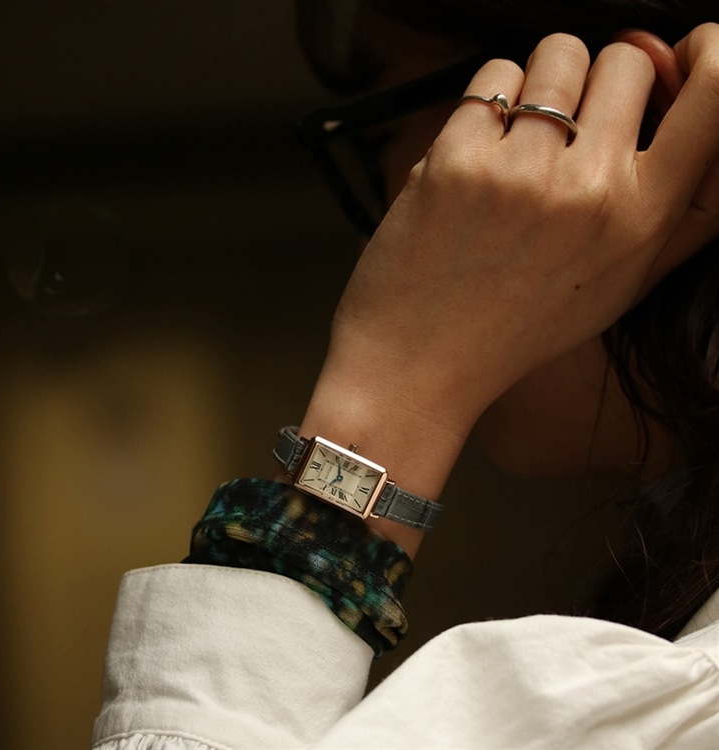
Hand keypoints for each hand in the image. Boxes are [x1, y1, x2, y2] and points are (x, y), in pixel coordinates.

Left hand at [299, 24, 718, 556]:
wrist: (418, 364)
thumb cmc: (512, 331)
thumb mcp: (617, 289)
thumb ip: (676, 215)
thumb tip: (707, 131)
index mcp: (641, 220)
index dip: (710, 53)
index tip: (679, 62)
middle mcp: (589, 188)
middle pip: (627, 59)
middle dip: (600, 84)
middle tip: (570, 131)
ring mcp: (520, 170)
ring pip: (558, 55)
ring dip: (542, 88)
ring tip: (521, 143)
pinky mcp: (457, 158)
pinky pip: (492, 77)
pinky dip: (488, 104)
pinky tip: (478, 153)